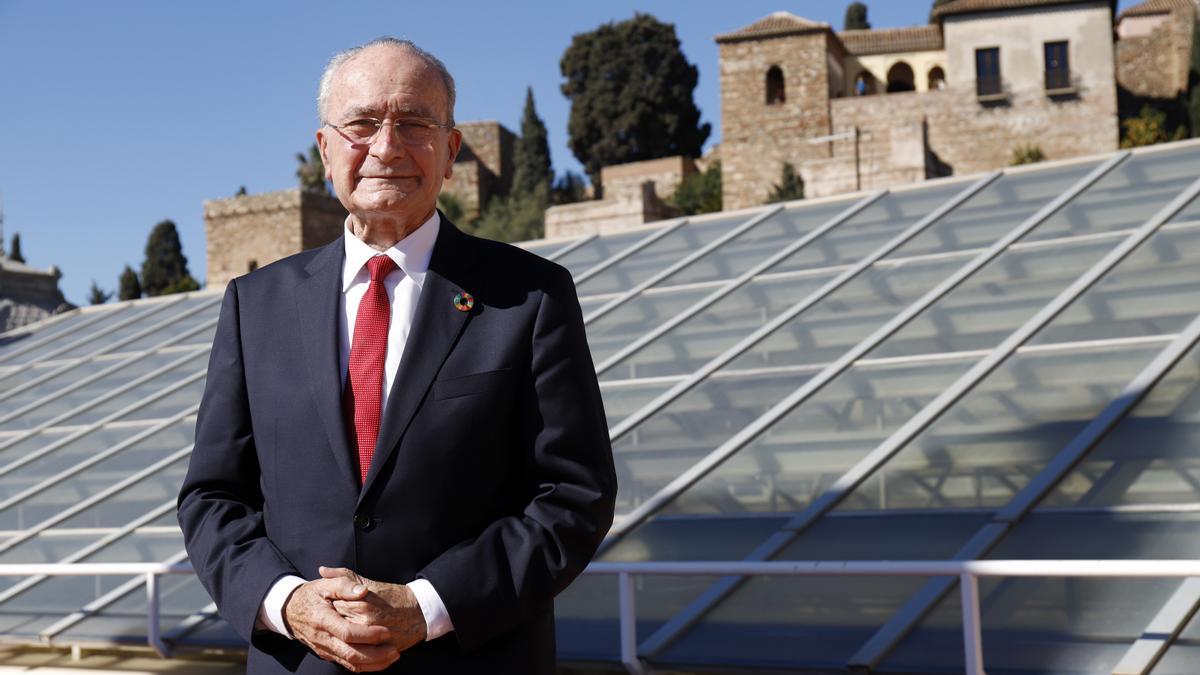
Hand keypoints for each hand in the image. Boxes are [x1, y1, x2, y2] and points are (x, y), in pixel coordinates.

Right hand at [282, 576, 399, 671]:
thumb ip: (344, 584)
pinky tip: (380, 659)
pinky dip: (365, 665)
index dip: (368, 634)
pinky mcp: (327, 654)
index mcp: (322, 619)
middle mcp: (322, 638)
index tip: (386, 631)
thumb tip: (363, 591)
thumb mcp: (325, 584)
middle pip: (351, 654)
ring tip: (392, 656)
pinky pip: (347, 664)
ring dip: (373, 663)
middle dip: (376, 655)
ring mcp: (324, 649)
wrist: (289, 611)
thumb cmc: (310, 595)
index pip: (347, 633)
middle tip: (395, 649)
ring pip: (350, 663)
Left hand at [320, 566, 427, 652]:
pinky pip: (358, 656)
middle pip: (336, 627)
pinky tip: (352, 648)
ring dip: (342, 641)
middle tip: (336, 622)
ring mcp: (371, 637)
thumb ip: (343, 576)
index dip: (329, 607)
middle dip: (333, 625)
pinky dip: (353, 654)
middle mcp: (363, 620)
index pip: (332, 607)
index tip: (330, 607)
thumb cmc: (393, 596)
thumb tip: (322, 570)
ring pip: (345, 643)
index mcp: (359, 602)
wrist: (419, 611)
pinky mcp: (378, 649)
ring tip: (344, 635)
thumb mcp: (368, 581)